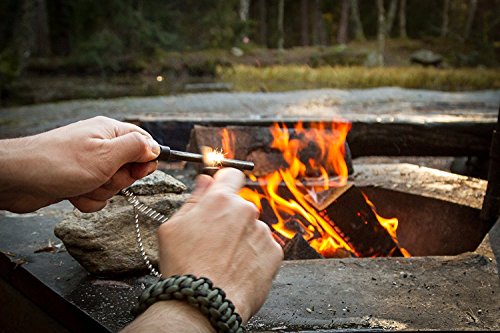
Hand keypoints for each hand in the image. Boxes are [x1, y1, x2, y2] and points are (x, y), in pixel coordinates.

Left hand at [0, 116, 159, 212]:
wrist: (19, 179)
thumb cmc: (61, 163)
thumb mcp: (107, 155)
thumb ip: (136, 149)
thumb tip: (155, 147)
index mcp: (110, 132)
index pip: (144, 143)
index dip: (146, 160)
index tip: (138, 171)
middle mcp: (101, 146)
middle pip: (130, 168)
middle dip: (118, 180)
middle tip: (101, 176)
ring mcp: (89, 164)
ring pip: (114, 185)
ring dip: (101, 191)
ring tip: (82, 185)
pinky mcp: (78, 180)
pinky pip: (97, 195)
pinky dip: (88, 199)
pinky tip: (73, 193)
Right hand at [157, 168, 282, 321]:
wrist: (204, 304)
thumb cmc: (184, 266)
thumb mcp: (173, 227)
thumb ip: (194, 198)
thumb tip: (206, 180)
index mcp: (221, 199)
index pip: (232, 174)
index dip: (225, 182)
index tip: (220, 193)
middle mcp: (246, 210)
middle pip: (240, 206)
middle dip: (230, 217)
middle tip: (213, 240)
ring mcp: (263, 232)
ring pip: (252, 228)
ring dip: (242, 238)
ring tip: (224, 260)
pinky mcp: (274, 253)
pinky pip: (264, 247)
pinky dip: (253, 255)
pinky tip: (237, 269)